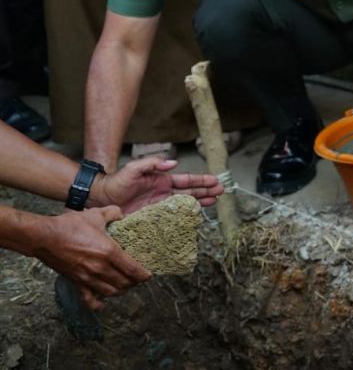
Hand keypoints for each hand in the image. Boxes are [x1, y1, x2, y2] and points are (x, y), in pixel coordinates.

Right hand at [33, 208, 149, 309]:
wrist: (44, 237)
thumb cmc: (70, 225)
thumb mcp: (95, 214)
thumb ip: (113, 213)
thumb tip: (122, 214)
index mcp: (109, 252)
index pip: (133, 270)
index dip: (143, 275)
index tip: (149, 275)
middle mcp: (100, 268)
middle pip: (124, 283)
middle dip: (134, 282)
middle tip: (137, 277)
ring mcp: (87, 278)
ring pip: (110, 292)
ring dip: (120, 291)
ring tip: (124, 285)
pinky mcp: (76, 282)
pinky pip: (88, 299)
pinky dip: (97, 303)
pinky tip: (102, 303)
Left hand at [91, 157, 223, 213]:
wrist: (101, 199)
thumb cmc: (117, 182)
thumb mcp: (134, 168)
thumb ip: (152, 163)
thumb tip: (173, 163)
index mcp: (163, 181)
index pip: (187, 181)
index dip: (202, 181)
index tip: (216, 181)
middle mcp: (164, 193)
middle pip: (191, 192)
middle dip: (207, 191)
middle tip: (222, 192)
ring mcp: (160, 206)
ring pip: (185, 204)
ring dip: (200, 202)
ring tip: (214, 202)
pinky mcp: (153, 218)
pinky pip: (173, 217)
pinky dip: (185, 217)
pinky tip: (194, 218)